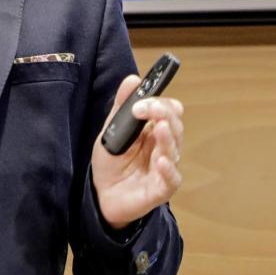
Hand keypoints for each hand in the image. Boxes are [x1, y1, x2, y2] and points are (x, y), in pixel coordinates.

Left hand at [91, 75, 184, 228]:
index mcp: (155, 130)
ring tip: (159, 128)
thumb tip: (133, 78)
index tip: (142, 100)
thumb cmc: (111, 162)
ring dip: (167, 137)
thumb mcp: (112, 130)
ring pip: (174, 149)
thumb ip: (122, 106)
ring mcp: (165, 168)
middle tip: (148, 109)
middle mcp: (164, 147)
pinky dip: (168, 169)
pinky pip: (171, 179)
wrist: (100, 196)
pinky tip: (162, 160)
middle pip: (175, 127)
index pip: (169, 111)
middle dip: (164, 115)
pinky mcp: (161, 189)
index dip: (160, 103)